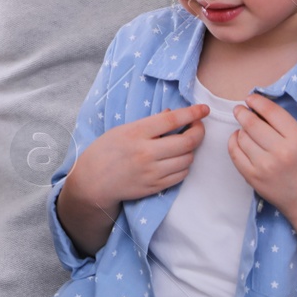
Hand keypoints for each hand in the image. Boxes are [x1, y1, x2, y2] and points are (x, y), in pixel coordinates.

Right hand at [57, 104, 207, 255]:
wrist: (92, 182)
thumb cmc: (105, 151)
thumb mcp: (122, 130)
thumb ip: (148, 123)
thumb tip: (173, 114)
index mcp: (136, 133)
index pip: (172, 120)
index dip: (192, 113)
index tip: (203, 109)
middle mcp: (146, 153)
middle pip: (187, 141)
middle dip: (199, 131)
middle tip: (198, 126)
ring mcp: (152, 172)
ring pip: (187, 159)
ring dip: (191, 150)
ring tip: (185, 144)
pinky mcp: (155, 187)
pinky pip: (181, 175)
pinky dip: (184, 165)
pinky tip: (178, 160)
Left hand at [227, 93, 296, 218]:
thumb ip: (283, 125)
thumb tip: (256, 108)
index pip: (272, 112)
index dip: (257, 102)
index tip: (250, 99)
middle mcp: (281, 152)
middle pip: (252, 123)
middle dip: (242, 113)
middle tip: (239, 110)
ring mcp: (265, 166)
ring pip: (242, 137)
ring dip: (240, 130)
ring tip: (245, 130)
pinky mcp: (253, 177)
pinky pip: (234, 153)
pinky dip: (233, 142)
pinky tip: (238, 140)